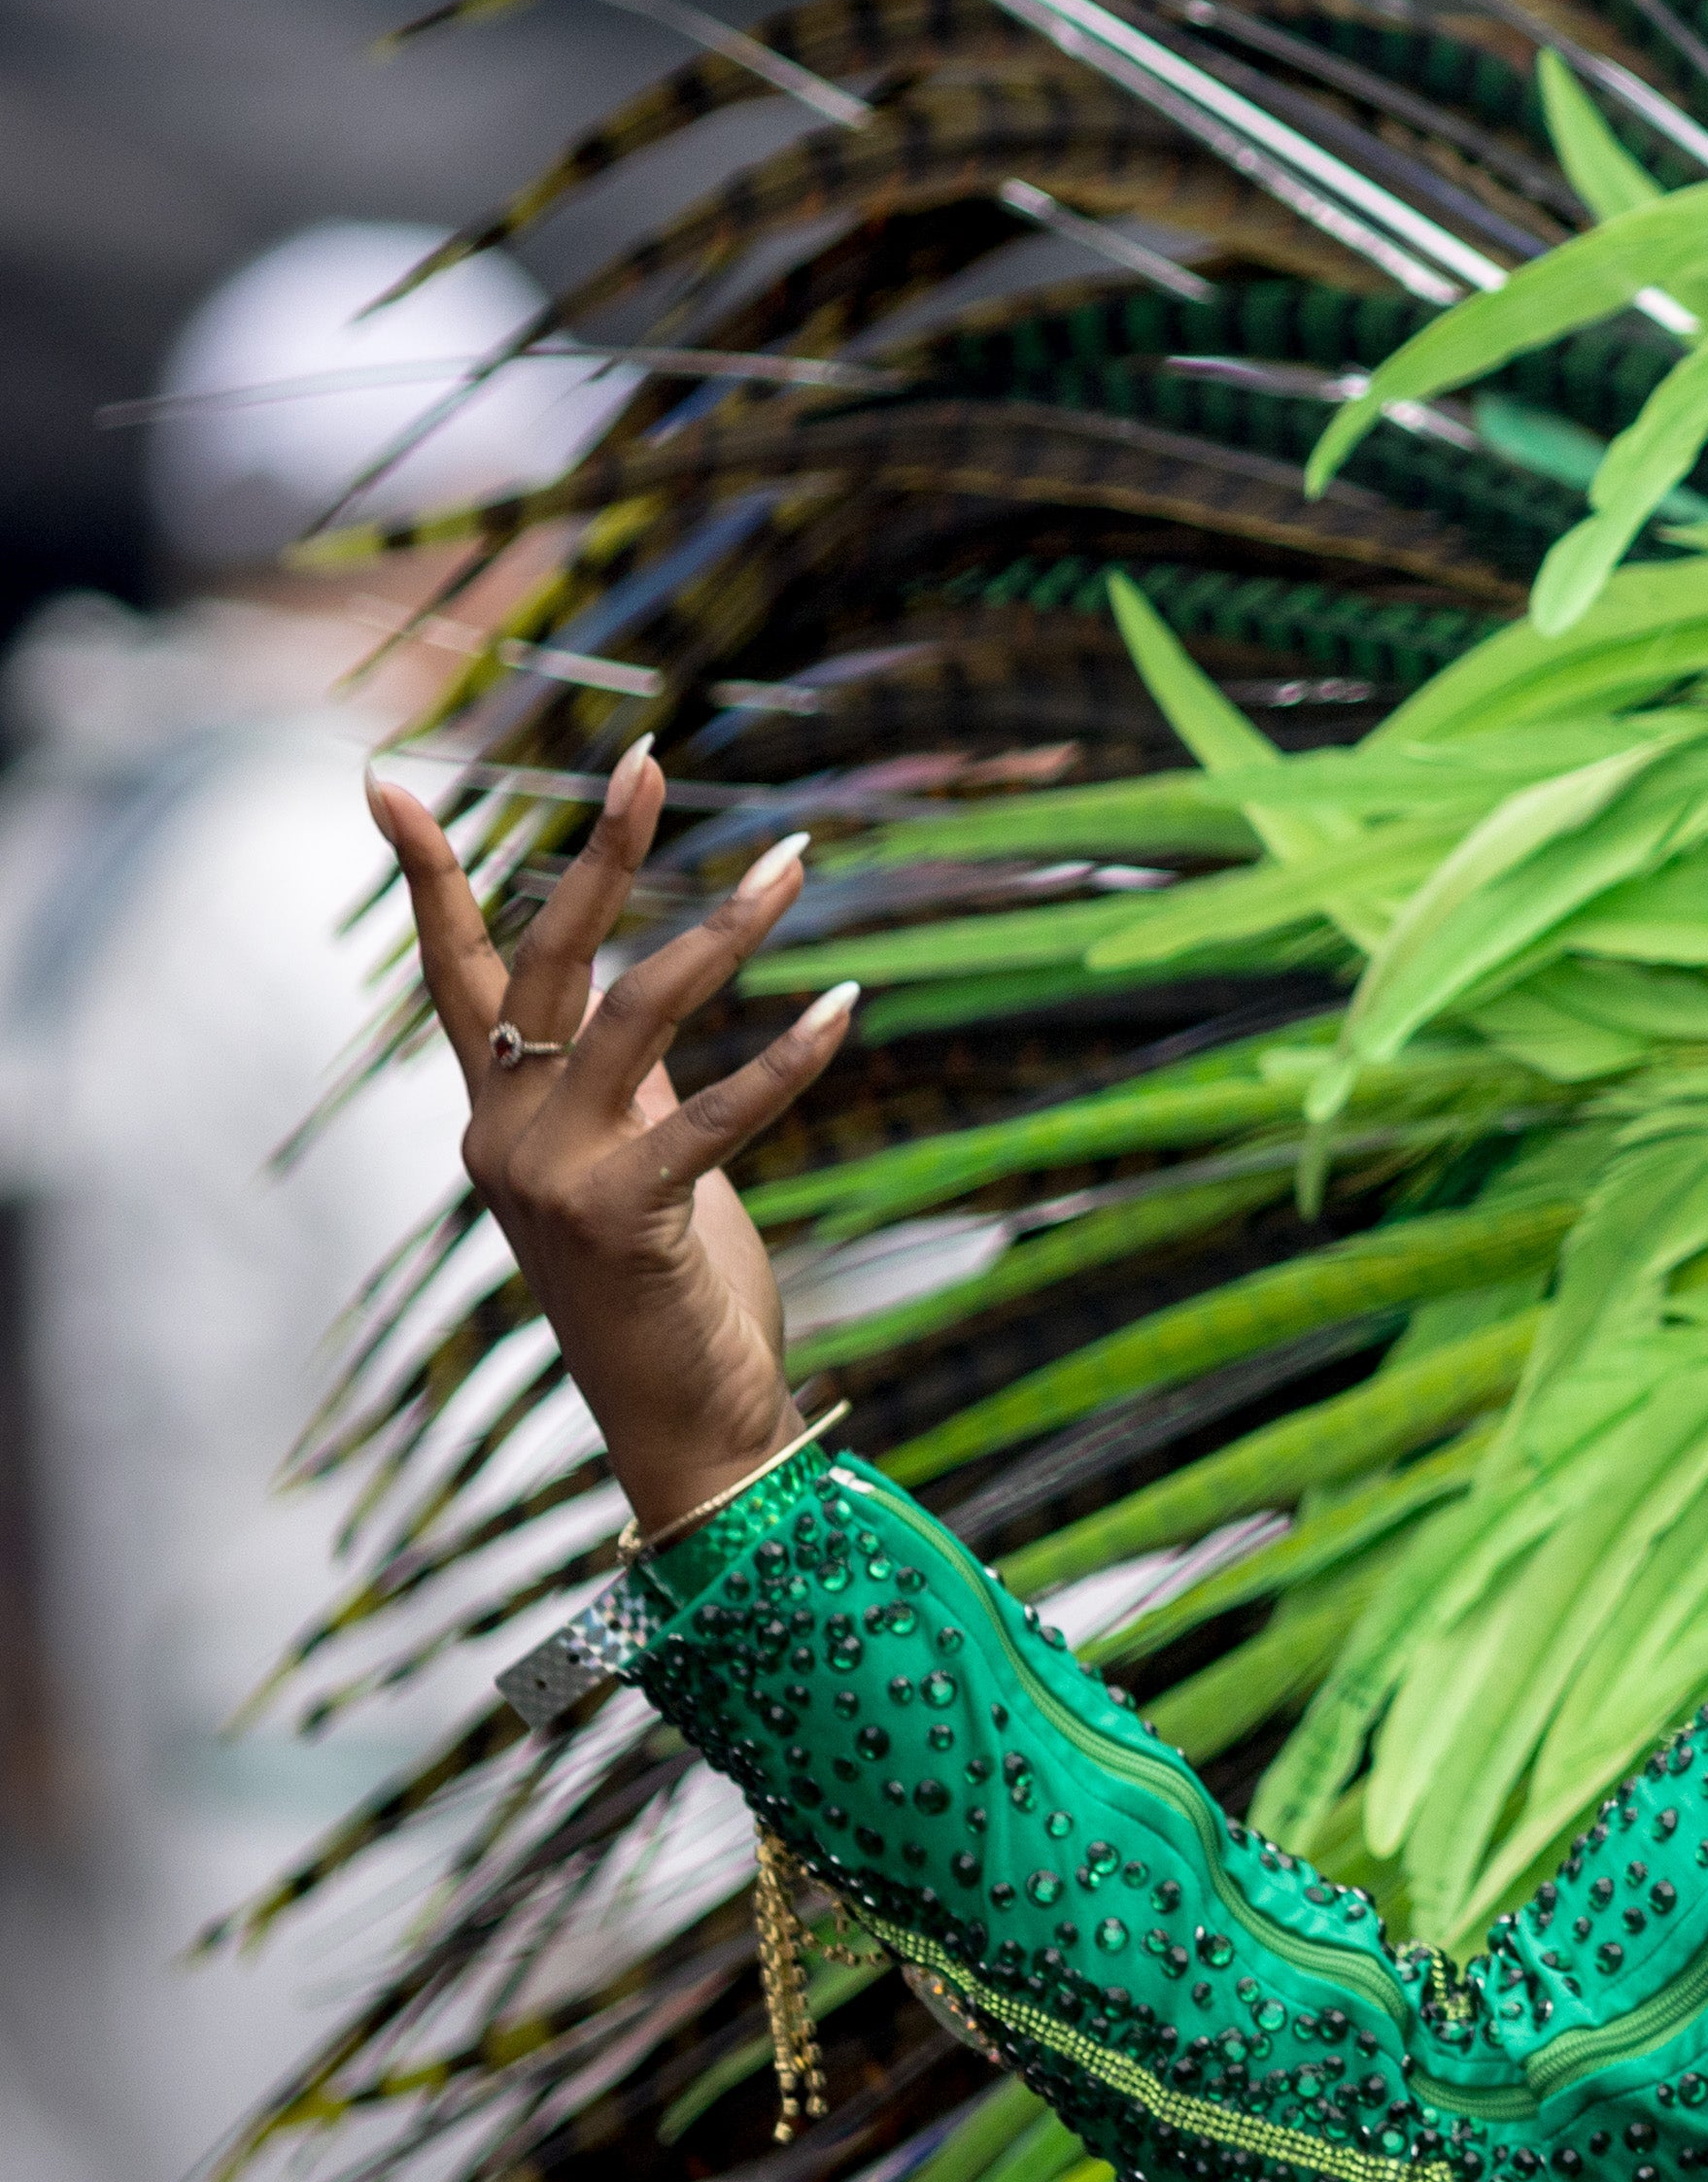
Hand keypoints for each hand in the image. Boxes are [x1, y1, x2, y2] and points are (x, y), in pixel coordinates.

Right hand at [372, 747, 857, 1539]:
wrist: (686, 1423)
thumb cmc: (674, 1289)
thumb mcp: (643, 1163)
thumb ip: (633, 1086)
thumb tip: (648, 992)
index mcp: (500, 1113)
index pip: (456, 973)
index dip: (427, 877)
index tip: (385, 782)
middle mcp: (504, 1132)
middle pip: (549, 960)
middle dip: (600, 853)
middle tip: (647, 758)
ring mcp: (551, 1175)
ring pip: (638, 1010)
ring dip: (727, 928)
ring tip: (798, 860)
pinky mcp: (620, 1216)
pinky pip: (713, 1113)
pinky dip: (788, 1059)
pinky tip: (848, 1007)